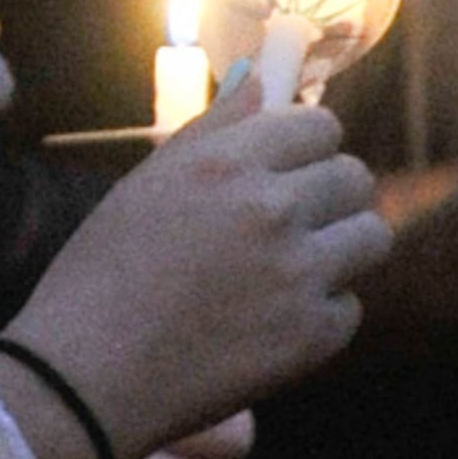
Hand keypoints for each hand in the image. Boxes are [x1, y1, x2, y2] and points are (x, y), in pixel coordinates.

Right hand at [2, 90, 388, 458]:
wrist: (86, 377)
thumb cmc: (101, 274)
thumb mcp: (146, 184)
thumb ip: (213, 129)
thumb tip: (261, 81)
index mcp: (227, 163)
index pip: (321, 126)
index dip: (306, 147)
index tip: (288, 168)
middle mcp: (271, 209)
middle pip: (355, 178)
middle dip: (330, 194)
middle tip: (292, 223)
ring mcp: (298, 275)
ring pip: (371, 237)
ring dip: (340, 248)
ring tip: (292, 270)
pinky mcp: (311, 337)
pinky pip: (350, 307)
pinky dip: (320, 314)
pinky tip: (271, 322)